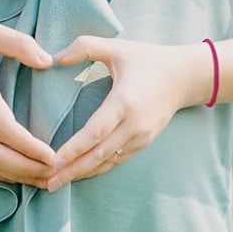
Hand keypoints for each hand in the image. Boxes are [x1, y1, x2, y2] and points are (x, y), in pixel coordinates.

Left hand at [46, 36, 212, 191]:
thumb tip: (56, 57)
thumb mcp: (116, 47)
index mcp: (124, 102)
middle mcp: (134, 125)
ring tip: (57, 184)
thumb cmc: (147, 60)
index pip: (95, 131)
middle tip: (48, 184)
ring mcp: (141, 137)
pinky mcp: (143, 143)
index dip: (73, 149)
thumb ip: (85, 47)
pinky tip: (79, 174)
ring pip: (107, 162)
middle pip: (99, 154)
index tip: (53, 161)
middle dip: (72, 170)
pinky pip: (117, 161)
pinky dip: (97, 169)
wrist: (185, 77)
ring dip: (82, 174)